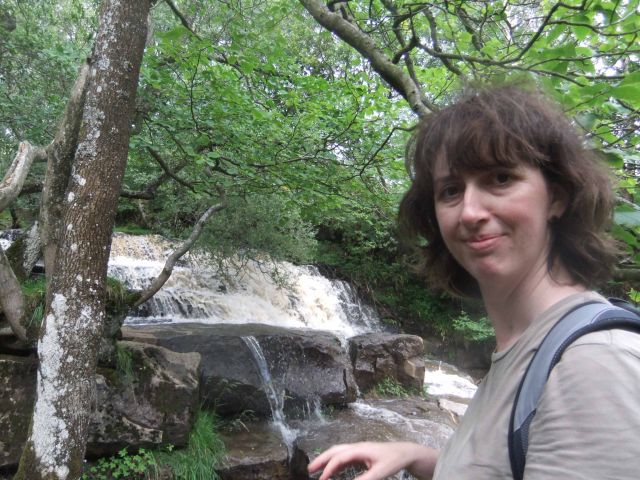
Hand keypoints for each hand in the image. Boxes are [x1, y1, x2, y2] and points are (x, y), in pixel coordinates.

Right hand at [308, 441, 437, 479]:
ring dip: (326, 460)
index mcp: (360, 449)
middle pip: (334, 451)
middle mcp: (356, 447)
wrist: (405, 452)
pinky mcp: (361, 454)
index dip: (329, 469)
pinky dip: (335, 464)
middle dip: (321, 459)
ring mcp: (358, 450)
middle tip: (309, 469)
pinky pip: (344, 457)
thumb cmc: (393, 460)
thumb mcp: (380, 472)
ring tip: (315, 470)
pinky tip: (332, 472)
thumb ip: (364, 479)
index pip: (339, 458)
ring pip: (338, 453)